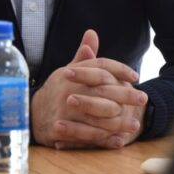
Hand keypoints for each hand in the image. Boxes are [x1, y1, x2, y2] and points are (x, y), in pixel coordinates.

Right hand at [30, 29, 147, 148]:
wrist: (30, 114)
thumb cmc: (55, 91)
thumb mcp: (67, 71)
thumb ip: (83, 57)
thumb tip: (92, 33)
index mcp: (70, 73)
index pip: (99, 66)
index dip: (119, 69)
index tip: (135, 76)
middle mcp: (67, 89)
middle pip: (102, 90)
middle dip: (125, 95)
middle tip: (143, 99)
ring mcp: (63, 109)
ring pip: (96, 115)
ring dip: (118, 122)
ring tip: (135, 124)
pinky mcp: (60, 128)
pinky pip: (86, 135)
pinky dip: (103, 139)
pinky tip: (118, 141)